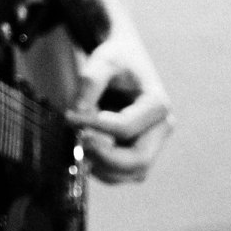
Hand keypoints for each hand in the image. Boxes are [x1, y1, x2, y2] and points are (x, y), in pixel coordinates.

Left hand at [65, 27, 173, 184]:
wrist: (123, 58)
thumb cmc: (115, 58)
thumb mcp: (102, 61)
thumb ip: (89, 85)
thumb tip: (78, 114)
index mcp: (158, 105)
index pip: (126, 128)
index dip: (95, 125)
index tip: (69, 117)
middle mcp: (160, 129)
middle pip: (138, 161)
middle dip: (104, 157)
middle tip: (77, 141)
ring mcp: (151, 144)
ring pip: (130, 173)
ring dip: (101, 165)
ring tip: (78, 142)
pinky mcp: (137, 151)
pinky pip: (122, 171)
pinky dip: (102, 166)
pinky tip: (84, 147)